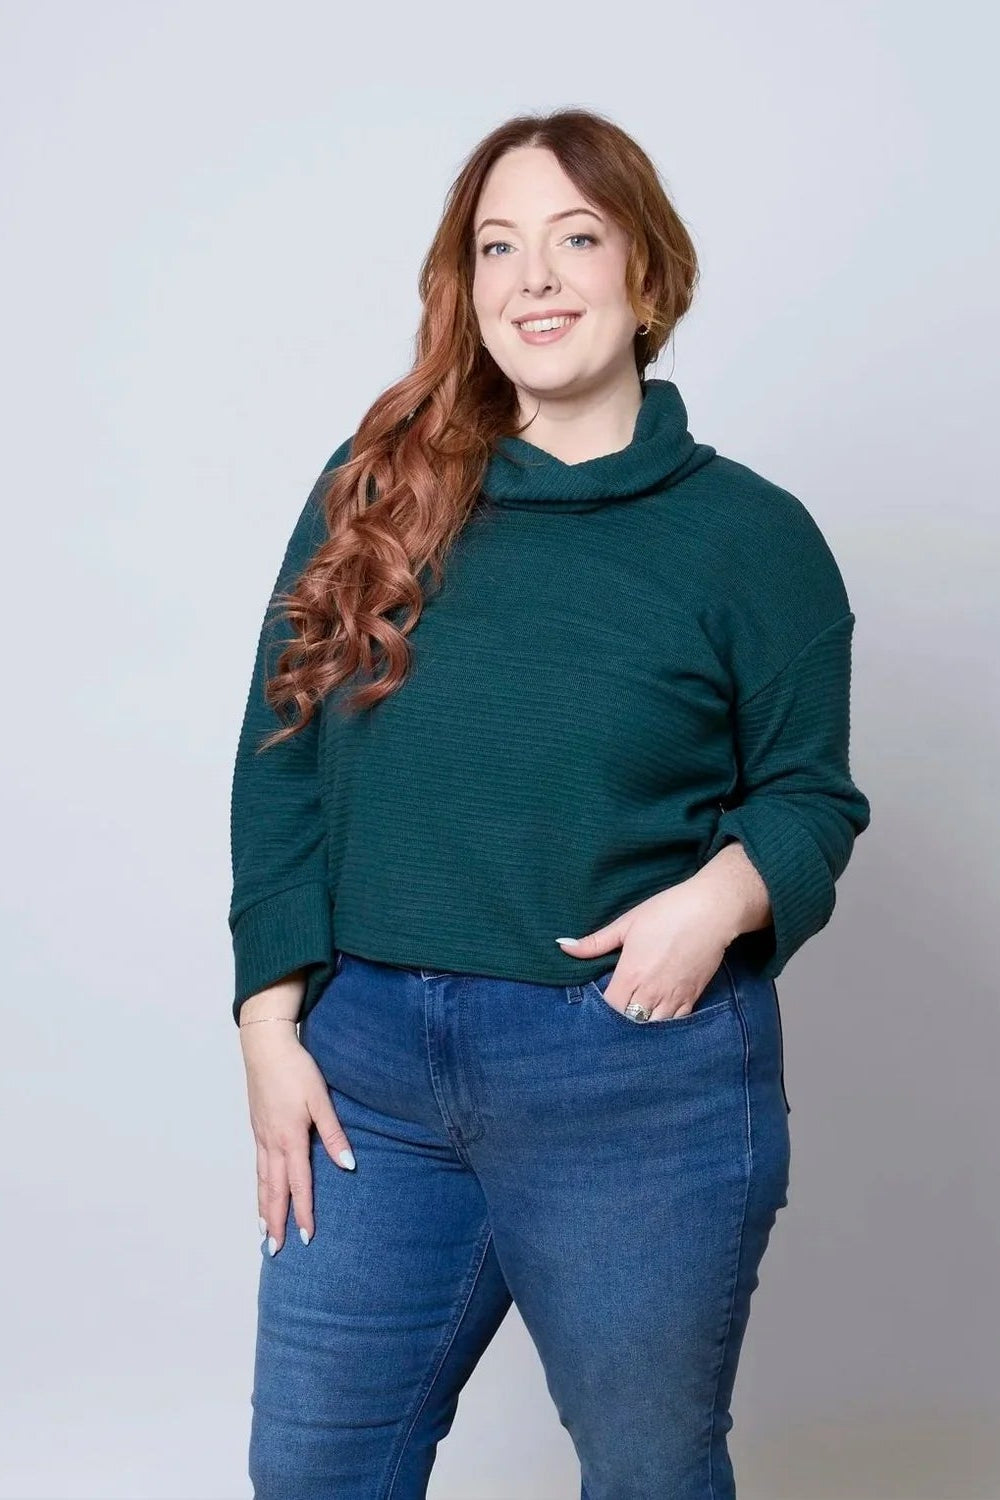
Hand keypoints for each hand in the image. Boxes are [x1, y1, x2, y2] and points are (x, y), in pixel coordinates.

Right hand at [241, 1023, 356, 1253]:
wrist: (265, 1047)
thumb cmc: (296, 1069)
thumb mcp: (321, 1099)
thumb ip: (334, 1134)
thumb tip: (348, 1165)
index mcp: (291, 1138)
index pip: (299, 1184)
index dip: (303, 1212)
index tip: (307, 1237)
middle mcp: (272, 1143)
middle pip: (273, 1191)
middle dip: (275, 1222)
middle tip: (274, 1250)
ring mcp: (261, 1136)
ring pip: (262, 1181)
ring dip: (263, 1209)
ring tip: (263, 1233)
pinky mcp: (257, 1128)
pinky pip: (258, 1166)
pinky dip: (259, 1187)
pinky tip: (261, 1193)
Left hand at [556, 874, 739, 1020]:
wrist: (712, 912)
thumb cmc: (668, 912)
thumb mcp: (627, 923)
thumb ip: (595, 942)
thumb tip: (563, 945)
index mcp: (631, 974)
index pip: (609, 1008)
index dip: (602, 1010)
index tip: (599, 1003)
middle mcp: (651, 991)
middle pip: (628, 1023)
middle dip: (620, 1022)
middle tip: (614, 1015)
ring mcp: (673, 997)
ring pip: (652, 1028)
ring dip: (642, 1026)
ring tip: (634, 1019)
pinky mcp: (692, 997)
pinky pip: (675, 1024)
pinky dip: (664, 1025)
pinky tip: (657, 1018)